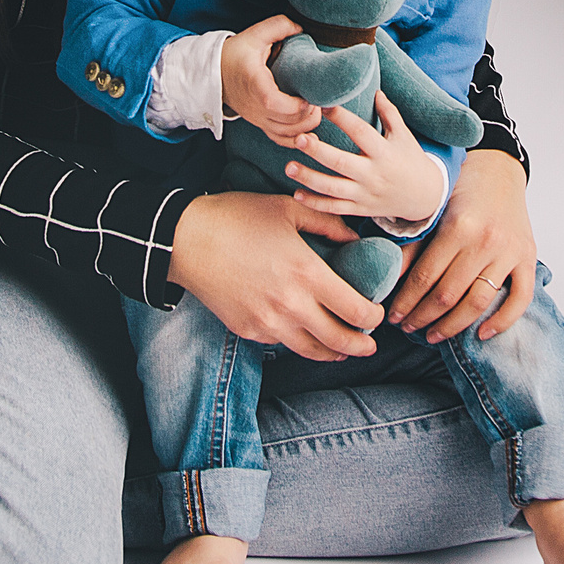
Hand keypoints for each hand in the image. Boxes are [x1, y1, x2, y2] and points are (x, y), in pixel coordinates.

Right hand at [165, 192, 382, 360]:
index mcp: (307, 274)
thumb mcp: (287, 210)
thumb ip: (327, 224)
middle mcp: (292, 305)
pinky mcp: (248, 330)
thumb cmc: (237, 218)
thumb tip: (355, 238)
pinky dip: (298, 342)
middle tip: (370, 344)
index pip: (357, 311)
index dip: (374, 316)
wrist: (186, 240)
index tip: (376, 313)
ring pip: (312, 351)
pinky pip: (282, 343)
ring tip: (342, 350)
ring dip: (333, 352)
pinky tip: (303, 334)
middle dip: (362, 345)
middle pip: (340, 341)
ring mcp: (268, 323)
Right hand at [221, 15, 319, 143]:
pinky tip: (308, 130)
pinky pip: (279, 139)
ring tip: (315, 110)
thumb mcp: (254, 34)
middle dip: (309, 114)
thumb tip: (301, 28)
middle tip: (320, 100)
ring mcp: (257, 117)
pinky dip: (295, 139)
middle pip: (286, 123)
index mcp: (254, 83)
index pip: (274, 103)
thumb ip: (278, 26)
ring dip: (305, 126)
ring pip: (285, 134)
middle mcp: (255, 106)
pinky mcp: (259, 123)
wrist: (213, 73)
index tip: (309, 95)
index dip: (296, 105)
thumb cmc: (234, 54)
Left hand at [283, 93, 448, 224]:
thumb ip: (389, 113)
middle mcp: (373, 174)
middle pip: (341, 163)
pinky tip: (296, 194)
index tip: (322, 105)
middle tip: (298, 138)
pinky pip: (334, 208)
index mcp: (384, 152)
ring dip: (309, 179)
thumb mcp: (403, 135)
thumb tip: (375, 90)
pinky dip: (315, 203)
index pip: (361, 132)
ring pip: (333, 189)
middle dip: (318, 151)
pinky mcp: (360, 209)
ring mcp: (365, 194)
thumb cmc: (411, 159)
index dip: (342, 118)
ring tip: (289, 167)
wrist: (424, 196)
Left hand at [388, 148, 535, 343]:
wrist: (499, 170)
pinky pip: (520, 299)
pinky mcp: (528, 258)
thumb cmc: (462, 188)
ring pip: (478, 303)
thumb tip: (391, 279)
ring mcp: (509, 252)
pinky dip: (502, 321)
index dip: (406, 302)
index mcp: (458, 227)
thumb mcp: (433, 210)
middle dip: (423, 317)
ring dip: (452, 326)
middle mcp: (485, 241)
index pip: (425, 277)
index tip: (394, 316)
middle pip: (448, 295)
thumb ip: (414, 244)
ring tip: (433, 335)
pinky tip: (482, 334)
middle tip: (407, 328)